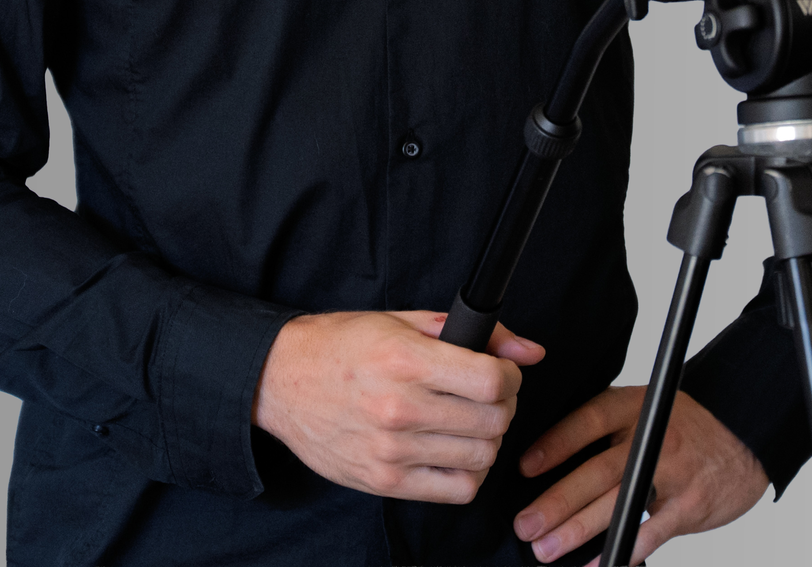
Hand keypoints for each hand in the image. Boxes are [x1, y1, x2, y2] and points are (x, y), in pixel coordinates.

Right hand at [253, 309, 544, 503]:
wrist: (280, 381)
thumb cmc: (342, 346)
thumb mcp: (404, 321)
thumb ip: (475, 333)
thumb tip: (531, 352)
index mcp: (405, 361)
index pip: (491, 381)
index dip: (510, 376)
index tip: (502, 373)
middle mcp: (399, 408)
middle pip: (494, 421)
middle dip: (504, 406)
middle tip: (488, 397)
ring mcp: (390, 451)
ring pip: (482, 458)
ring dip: (488, 440)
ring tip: (469, 423)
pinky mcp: (383, 481)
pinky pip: (457, 490)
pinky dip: (469, 473)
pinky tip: (455, 452)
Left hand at [513, 387, 768, 563]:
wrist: (745, 436)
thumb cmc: (686, 427)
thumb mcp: (647, 408)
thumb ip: (608, 427)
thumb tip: (548, 456)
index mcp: (637, 407)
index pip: (591, 420)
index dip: (557, 443)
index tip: (524, 467)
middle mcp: (654, 437)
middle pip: (599, 470)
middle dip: (557, 501)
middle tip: (526, 524)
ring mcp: (674, 473)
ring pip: (620, 504)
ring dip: (578, 530)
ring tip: (546, 549)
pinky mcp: (690, 505)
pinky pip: (650, 533)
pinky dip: (620, 551)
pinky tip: (596, 563)